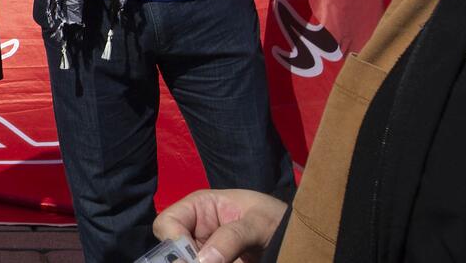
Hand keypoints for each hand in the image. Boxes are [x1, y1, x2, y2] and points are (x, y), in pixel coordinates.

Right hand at [154, 188, 286, 262]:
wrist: (298, 240)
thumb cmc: (276, 218)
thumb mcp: (258, 222)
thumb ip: (232, 237)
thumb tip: (202, 261)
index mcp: (199, 208)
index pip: (168, 222)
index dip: (173, 241)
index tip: (193, 260)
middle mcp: (195, 232)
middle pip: (170, 250)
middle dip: (183, 260)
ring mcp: (204, 253)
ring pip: (186, 262)